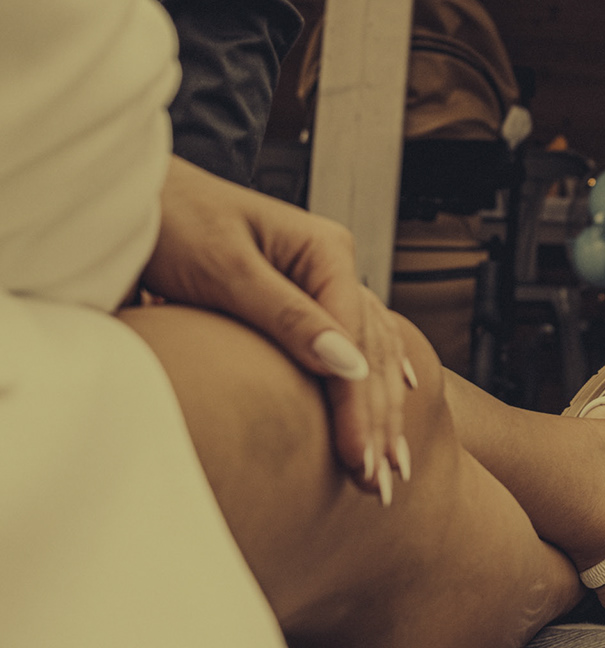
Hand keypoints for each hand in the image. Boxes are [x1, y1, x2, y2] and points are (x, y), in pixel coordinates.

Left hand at [144, 156, 415, 502]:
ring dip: (378, 411)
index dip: (358, 404)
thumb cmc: (170, 218)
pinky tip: (398, 388)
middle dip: (377, 420)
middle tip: (379, 483)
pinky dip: (374, 373)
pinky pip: (348, 341)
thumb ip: (286, 315)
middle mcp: (332, 265)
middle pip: (369, 352)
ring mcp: (318, 281)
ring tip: (387, 465)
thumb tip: (345, 365)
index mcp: (326, 249)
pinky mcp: (295, 297)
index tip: (358, 457)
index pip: (355, 339)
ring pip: (366, 352)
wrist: (129, 197)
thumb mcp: (226, 268)